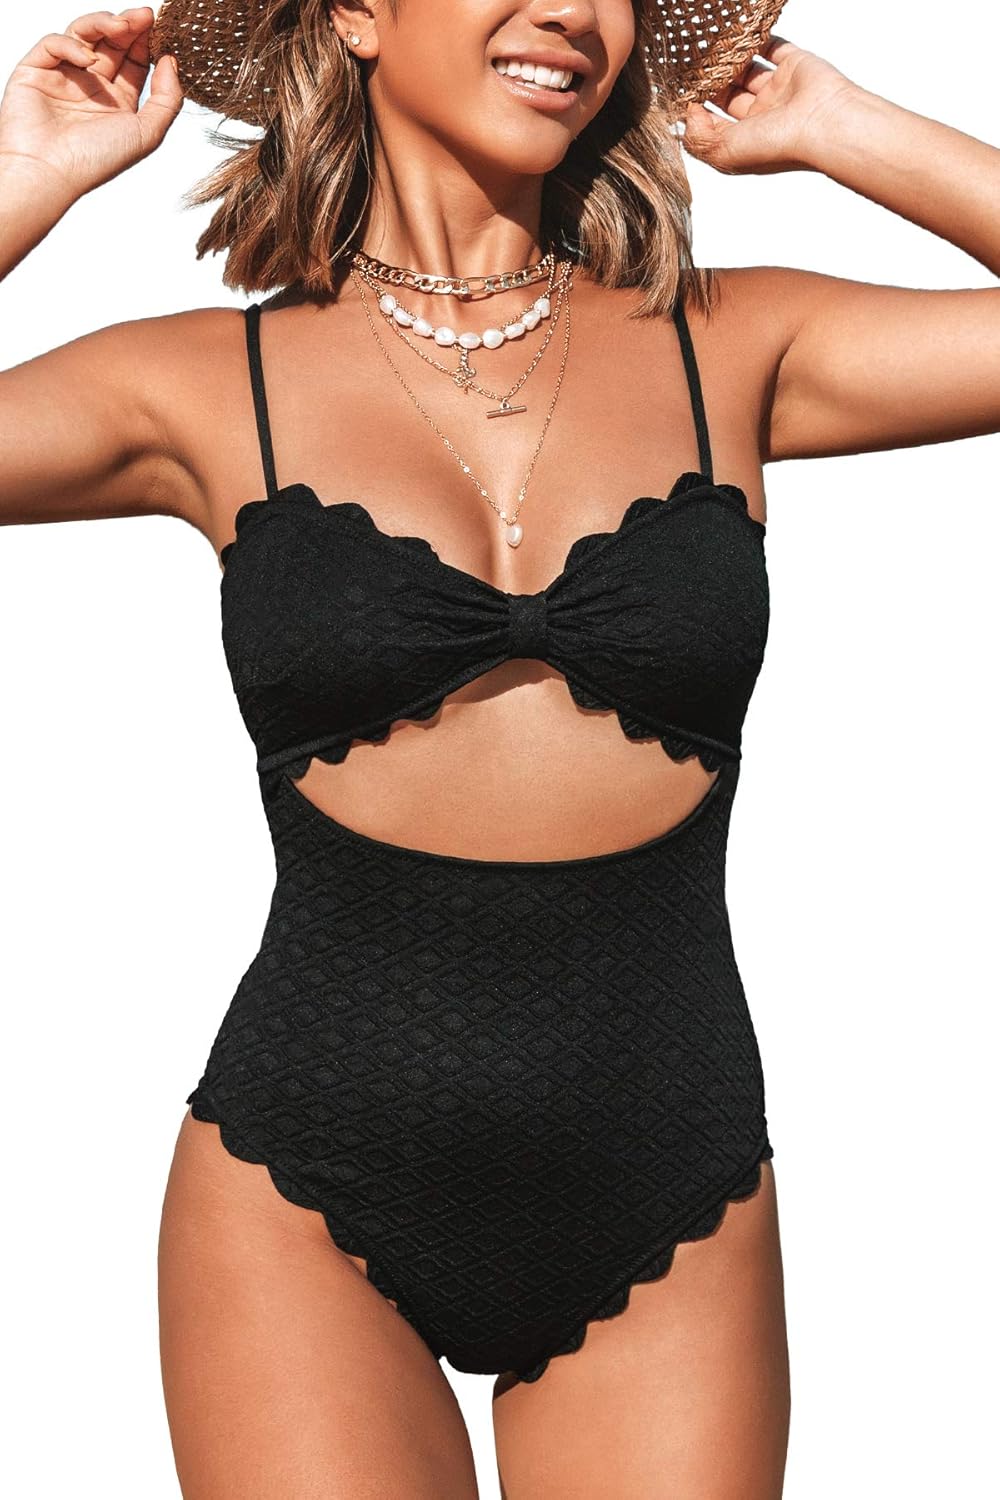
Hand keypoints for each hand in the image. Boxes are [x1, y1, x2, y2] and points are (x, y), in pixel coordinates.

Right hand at [0, 8, 182, 202]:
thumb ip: (167, 99)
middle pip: (111, 43)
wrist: (49, 172)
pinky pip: (54, 43)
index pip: (134, 61)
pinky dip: (72, 44)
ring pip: (84, 34)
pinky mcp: (35, 69)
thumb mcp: (147, 134)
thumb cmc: (96, 161)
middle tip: (146, 16)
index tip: (160, 28)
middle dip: (129, 26)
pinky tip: (89, 59)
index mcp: (117, 104)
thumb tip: (171, 62)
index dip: (147, 43)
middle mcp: (91, 88)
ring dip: (104, 24)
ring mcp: (63, 77)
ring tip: (122, 24)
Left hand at [677, 35, 865, 175]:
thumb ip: (697, 136)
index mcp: (744, 142)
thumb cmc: (775, 146)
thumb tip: (685, 113)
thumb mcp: (722, 151)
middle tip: (689, 60)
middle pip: (728, 95)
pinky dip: (758, 38)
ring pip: (748, 70)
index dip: (694, 108)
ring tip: (708, 43)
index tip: (677, 88)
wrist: (823, 125)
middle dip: (709, 79)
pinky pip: (773, 47)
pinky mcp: (795, 65)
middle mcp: (761, 119)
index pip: (712, 124)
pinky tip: (738, 31)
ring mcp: (778, 91)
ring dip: (729, 58)